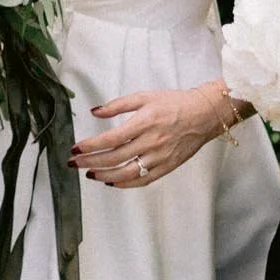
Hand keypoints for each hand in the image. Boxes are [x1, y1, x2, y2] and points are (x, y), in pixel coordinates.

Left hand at [71, 84, 235, 187]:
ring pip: (127, 172)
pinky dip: (125, 183)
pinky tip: (111, 181)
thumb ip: (118, 105)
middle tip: (74, 163)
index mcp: (145, 122)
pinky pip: (144, 180)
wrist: (205, 114)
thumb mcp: (145, 96)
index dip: (91, 145)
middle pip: (115, 157)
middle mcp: (152, 141)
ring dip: (105, 175)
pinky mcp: (168, 166)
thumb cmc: (175, 103)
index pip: (111, 139)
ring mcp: (160, 156)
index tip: (76, 148)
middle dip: (90, 162)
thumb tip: (95, 111)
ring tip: (90, 174)